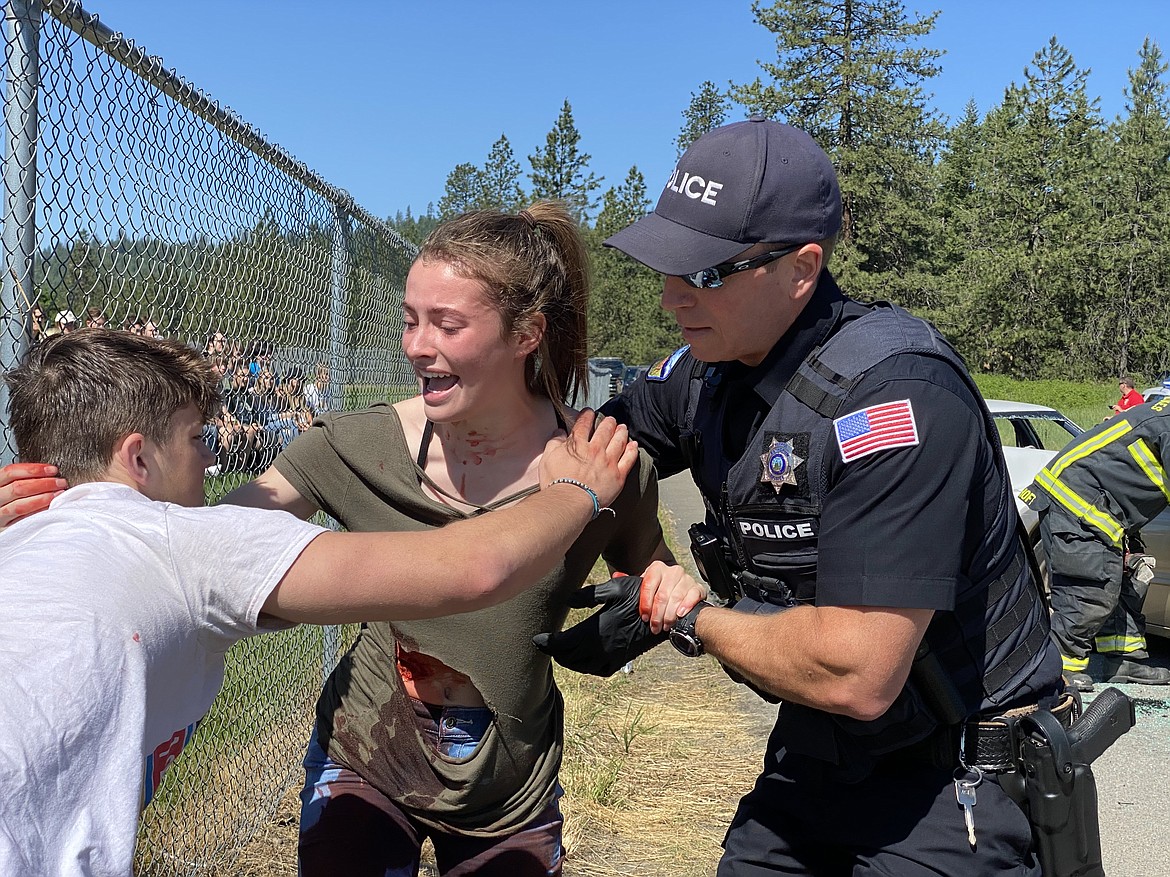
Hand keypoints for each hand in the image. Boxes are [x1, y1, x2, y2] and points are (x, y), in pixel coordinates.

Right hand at [0, 463, 67, 528]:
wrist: (3, 519)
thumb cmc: (11, 500)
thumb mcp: (11, 487)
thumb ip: (25, 480)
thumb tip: (50, 474)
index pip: (10, 472)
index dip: (33, 469)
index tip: (52, 470)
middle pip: (18, 488)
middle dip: (43, 483)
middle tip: (60, 482)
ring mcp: (0, 515)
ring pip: (20, 506)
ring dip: (43, 498)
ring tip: (58, 494)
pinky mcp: (7, 529)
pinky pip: (24, 521)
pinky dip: (39, 513)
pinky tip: (51, 508)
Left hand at [532, 574, 665, 676]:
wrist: (666, 615)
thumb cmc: (640, 597)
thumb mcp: (615, 589)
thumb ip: (588, 595)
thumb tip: (567, 600)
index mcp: (597, 629)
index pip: (564, 642)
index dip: (548, 643)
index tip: (537, 639)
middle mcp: (603, 646)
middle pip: (570, 656)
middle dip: (554, 652)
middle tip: (544, 646)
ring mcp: (613, 655)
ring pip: (583, 666)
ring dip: (568, 661)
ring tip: (559, 654)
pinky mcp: (622, 658)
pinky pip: (600, 669)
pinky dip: (587, 668)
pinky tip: (583, 661)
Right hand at [539, 409, 636, 506]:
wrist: (569, 502)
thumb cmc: (556, 483)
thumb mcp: (547, 458)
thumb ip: (554, 442)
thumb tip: (559, 432)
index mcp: (578, 444)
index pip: (584, 424)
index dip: (587, 415)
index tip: (589, 412)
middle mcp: (595, 449)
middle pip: (605, 429)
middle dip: (608, 422)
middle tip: (610, 420)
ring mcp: (608, 462)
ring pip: (619, 441)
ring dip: (621, 432)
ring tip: (622, 428)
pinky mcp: (618, 475)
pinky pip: (629, 459)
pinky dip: (632, 450)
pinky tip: (633, 445)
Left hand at [637, 561, 707, 633]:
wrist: (681, 593)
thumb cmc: (660, 590)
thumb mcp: (644, 586)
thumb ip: (631, 582)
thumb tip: (618, 576)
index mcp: (657, 568)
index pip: (648, 585)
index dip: (645, 604)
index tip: (644, 616)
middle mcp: (672, 571)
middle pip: (662, 595)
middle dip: (657, 614)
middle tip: (655, 626)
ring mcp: (686, 579)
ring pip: (676, 598)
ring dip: (669, 615)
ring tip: (665, 625)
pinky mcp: (697, 587)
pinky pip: (693, 596)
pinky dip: (686, 606)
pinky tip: (680, 614)